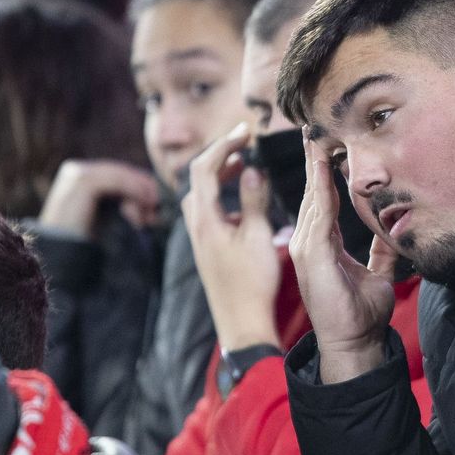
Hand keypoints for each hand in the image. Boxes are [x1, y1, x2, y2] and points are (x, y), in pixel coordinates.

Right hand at [38, 159, 161, 237]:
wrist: (61, 256)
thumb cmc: (84, 242)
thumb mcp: (105, 218)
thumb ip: (120, 203)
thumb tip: (150, 198)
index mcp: (81, 177)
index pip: (118, 173)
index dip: (140, 186)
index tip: (154, 208)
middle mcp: (77, 171)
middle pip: (121, 172)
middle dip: (143, 190)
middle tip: (156, 211)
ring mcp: (78, 173)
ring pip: (121, 175)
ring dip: (140, 193)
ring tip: (151, 214)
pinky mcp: (83, 181)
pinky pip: (116, 181)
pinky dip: (134, 191)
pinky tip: (145, 206)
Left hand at [183, 124, 282, 351]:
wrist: (241, 322)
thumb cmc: (252, 282)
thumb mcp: (258, 236)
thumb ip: (254, 200)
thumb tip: (253, 169)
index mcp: (205, 218)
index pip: (205, 167)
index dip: (224, 144)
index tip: (245, 132)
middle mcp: (196, 226)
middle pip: (198, 177)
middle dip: (219, 155)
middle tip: (243, 142)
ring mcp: (199, 238)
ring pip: (200, 194)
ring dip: (219, 175)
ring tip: (243, 165)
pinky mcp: (206, 249)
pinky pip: (207, 210)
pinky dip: (221, 195)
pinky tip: (242, 201)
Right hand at [289, 133, 395, 383]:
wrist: (353, 343)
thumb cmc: (361, 313)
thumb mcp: (378, 273)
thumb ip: (381, 250)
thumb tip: (394, 230)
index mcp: (322, 244)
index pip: (322, 199)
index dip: (323, 171)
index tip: (326, 143)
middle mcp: (309, 241)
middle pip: (311, 191)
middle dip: (313, 158)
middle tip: (314, 126)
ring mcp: (306, 247)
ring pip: (312, 196)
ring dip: (314, 165)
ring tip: (316, 136)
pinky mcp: (311, 254)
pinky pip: (318, 213)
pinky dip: (320, 188)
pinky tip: (322, 166)